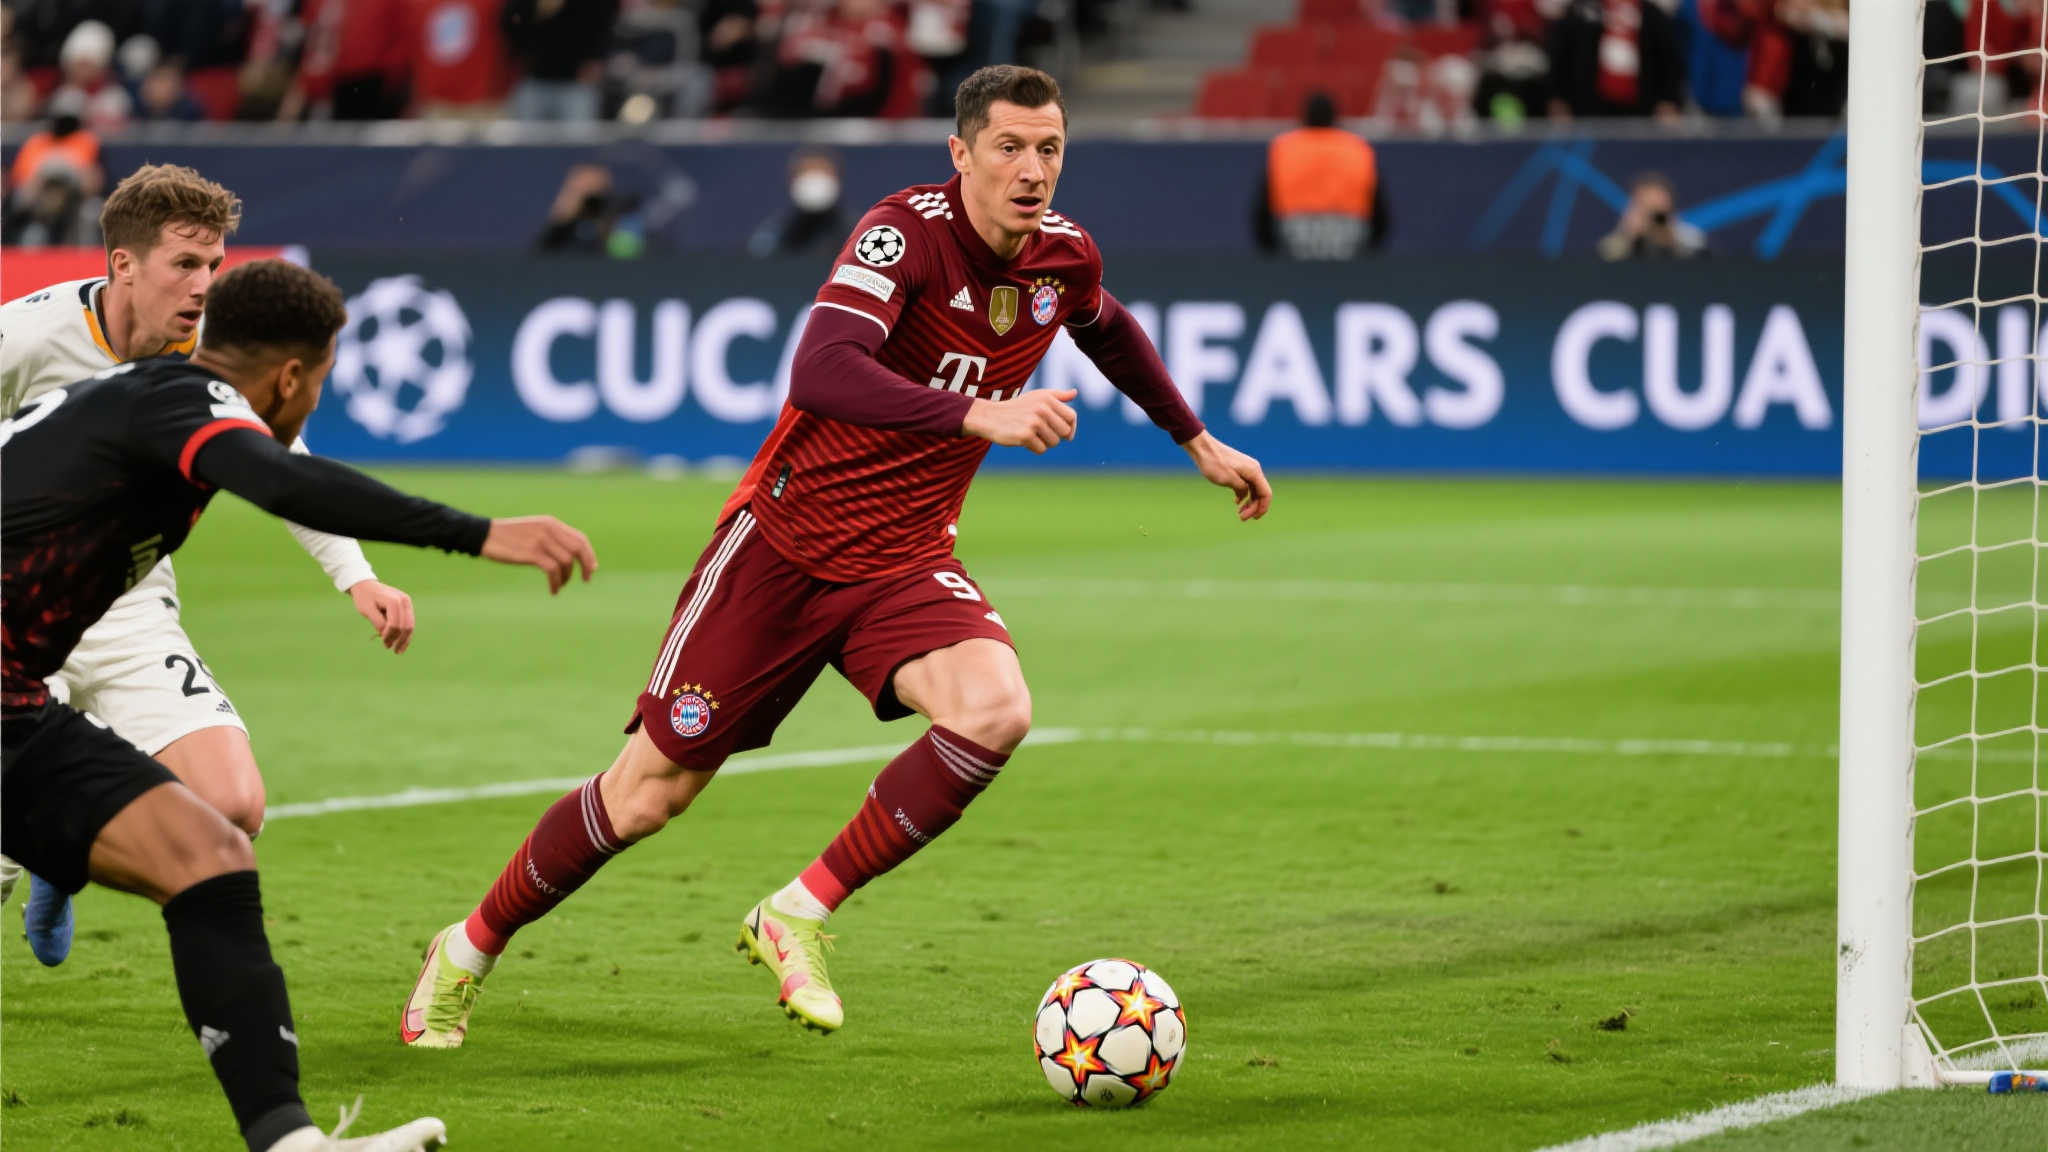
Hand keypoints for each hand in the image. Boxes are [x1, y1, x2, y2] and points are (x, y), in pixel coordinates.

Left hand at [346, 580, 414, 653]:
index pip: (395, 623)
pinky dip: (406, 634)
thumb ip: (377, 621)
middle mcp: (404, 600)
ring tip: (398, 651)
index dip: (389, 635)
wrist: (366, 586)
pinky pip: (409, 622)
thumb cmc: (364, 598)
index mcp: (394, 600)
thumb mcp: (367, 610)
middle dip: (399, 640)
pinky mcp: (407, 606)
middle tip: (391, 649)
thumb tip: (385, 634)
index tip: (383, 643)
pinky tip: (401, 643)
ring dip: (405, 639)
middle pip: (406, 625)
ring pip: (410, 625)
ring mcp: (407, 603)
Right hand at [481, 516, 597, 593]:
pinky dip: (556, 583)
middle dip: (586, 566)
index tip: (591, 568)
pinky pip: (553, 570)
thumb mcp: (533, 530)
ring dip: (566, 578)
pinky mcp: (531, 552)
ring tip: (559, 586)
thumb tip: (569, 555)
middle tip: (585, 579)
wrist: (484, 535)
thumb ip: (551, 537)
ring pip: (566, 562)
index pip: (580, 538)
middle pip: (578, 549)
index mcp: (551, 523)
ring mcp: (540, 540)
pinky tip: (553, 590)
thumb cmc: (508, 535)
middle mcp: (549, 529)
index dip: (589, 554)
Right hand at [962, 388, 1077, 453]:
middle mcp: (1042, 408)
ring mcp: (1034, 422)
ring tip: (1031, 435)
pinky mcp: (1025, 435)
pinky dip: (1034, 448)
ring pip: (1054, 442)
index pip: (1071, 417)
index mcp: (1047, 398)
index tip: (1067, 435)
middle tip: (1041, 433)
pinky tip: (1023, 440)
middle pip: (1064, 432)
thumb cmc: (1016, 408)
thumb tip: (1075, 393)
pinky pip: (1041, 449)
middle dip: (1055, 436)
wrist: (990, 416)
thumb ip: (1057, 395)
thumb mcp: (1036, 396)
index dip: (1071, 428)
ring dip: (1044, 443)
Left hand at [1181, 431, 1271, 520]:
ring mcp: (1247, 469)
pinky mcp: (1239, 470)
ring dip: (1249, 503)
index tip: (1253, 518)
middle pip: (1261, 493)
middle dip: (1254, 507)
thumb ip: (1241, 489)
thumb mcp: (1228, 479)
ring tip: (1240, 513)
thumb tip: (1246, 496)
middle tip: (1241, 518)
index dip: (1262, 508)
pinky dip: (1244, 495)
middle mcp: (1254, 470)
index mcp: (1254, 472)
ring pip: (1253, 490)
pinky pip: (1247, 485)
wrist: (1203, 448)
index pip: (1266, 493)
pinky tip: (1236, 502)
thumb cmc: (1214, 463)